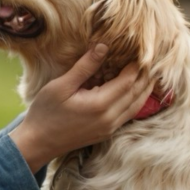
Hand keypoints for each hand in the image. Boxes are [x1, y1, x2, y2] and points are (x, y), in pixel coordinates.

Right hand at [9, 44, 152, 172]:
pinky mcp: (106, 132)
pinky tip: (134, 91)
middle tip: (151, 59)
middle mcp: (110, 118)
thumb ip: (85, 67)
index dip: (136, 66)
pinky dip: (135, 100)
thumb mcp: (61, 85)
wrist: (38, 142)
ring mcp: (109, 128)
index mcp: (100, 105)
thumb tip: (103, 47)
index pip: (128, 81)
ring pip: (136, 106)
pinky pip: (128, 114)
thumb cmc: (45, 112)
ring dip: (144, 89)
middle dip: (145, 76)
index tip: (141, 50)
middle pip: (137, 94)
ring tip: (149, 73)